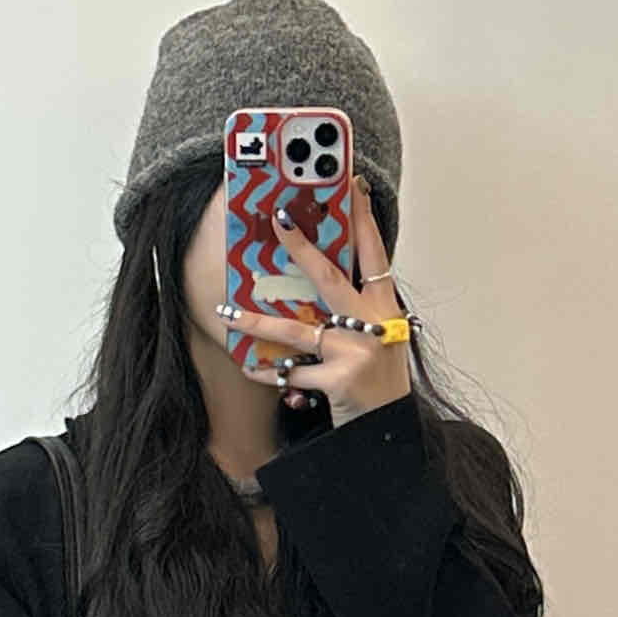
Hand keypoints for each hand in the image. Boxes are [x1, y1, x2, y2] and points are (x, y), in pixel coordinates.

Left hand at [215, 173, 412, 429]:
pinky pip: (291, 373)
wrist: (389, 430)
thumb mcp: (379, 339)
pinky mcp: (339, 380)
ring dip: (257, 322)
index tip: (352, 186)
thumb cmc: (378, 382)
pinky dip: (267, 373)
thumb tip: (316, 280)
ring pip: (297, 330)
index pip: (375, 254)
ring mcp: (356, 351)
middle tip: (277, 220)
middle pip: (330, 276)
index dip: (363, 220)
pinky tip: (249, 367)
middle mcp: (373, 324)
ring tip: (228, 314)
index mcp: (384, 308)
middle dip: (301, 247)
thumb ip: (356, 310)